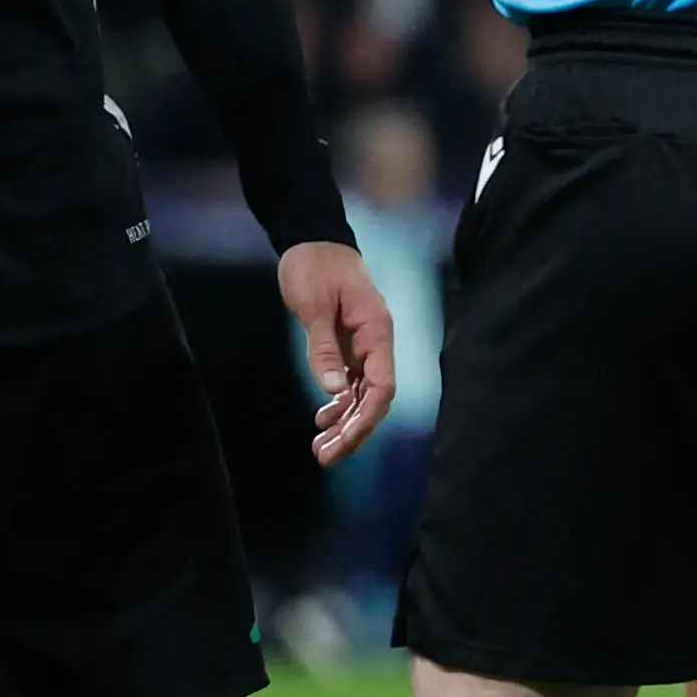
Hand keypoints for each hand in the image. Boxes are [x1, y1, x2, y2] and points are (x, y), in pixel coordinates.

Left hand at [280, 240, 396, 466]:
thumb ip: (324, 347)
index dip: (367, 416)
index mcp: (376, 329)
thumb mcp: (314, 305)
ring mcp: (365, 343)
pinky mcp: (350, 343)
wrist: (313, 240)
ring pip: (363, 394)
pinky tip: (322, 420)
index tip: (344, 439)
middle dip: (354, 430)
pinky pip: (352, 382)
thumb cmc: (315, 266)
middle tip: (325, 457)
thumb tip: (333, 391)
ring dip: (346, 423)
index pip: (383, 383)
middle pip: (375, 397)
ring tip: (321, 449)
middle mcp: (376, 340)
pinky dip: (339, 404)